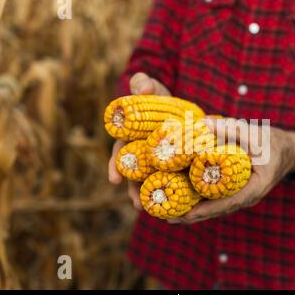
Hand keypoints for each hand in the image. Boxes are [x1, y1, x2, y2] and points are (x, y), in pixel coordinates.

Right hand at [108, 72, 170, 209]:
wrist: (179, 107)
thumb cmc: (157, 97)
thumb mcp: (150, 87)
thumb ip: (142, 83)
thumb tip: (143, 89)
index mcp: (131, 139)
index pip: (121, 154)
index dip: (116, 166)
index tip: (114, 179)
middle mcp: (142, 154)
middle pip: (136, 174)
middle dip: (135, 189)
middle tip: (137, 203)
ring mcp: (160, 162)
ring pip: (154, 181)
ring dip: (153, 195)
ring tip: (155, 210)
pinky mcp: (177, 166)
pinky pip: (174, 181)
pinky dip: (175, 192)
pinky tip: (180, 205)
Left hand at [170, 118, 294, 223]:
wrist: (286, 149)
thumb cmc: (272, 142)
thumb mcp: (254, 134)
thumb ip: (231, 129)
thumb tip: (202, 124)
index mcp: (254, 187)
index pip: (227, 203)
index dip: (205, 210)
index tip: (184, 215)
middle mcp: (246, 196)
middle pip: (216, 210)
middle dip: (192, 215)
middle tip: (166, 218)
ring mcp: (240, 195)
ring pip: (214, 206)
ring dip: (193, 210)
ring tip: (167, 213)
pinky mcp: (234, 190)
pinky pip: (215, 198)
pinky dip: (199, 200)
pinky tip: (181, 198)